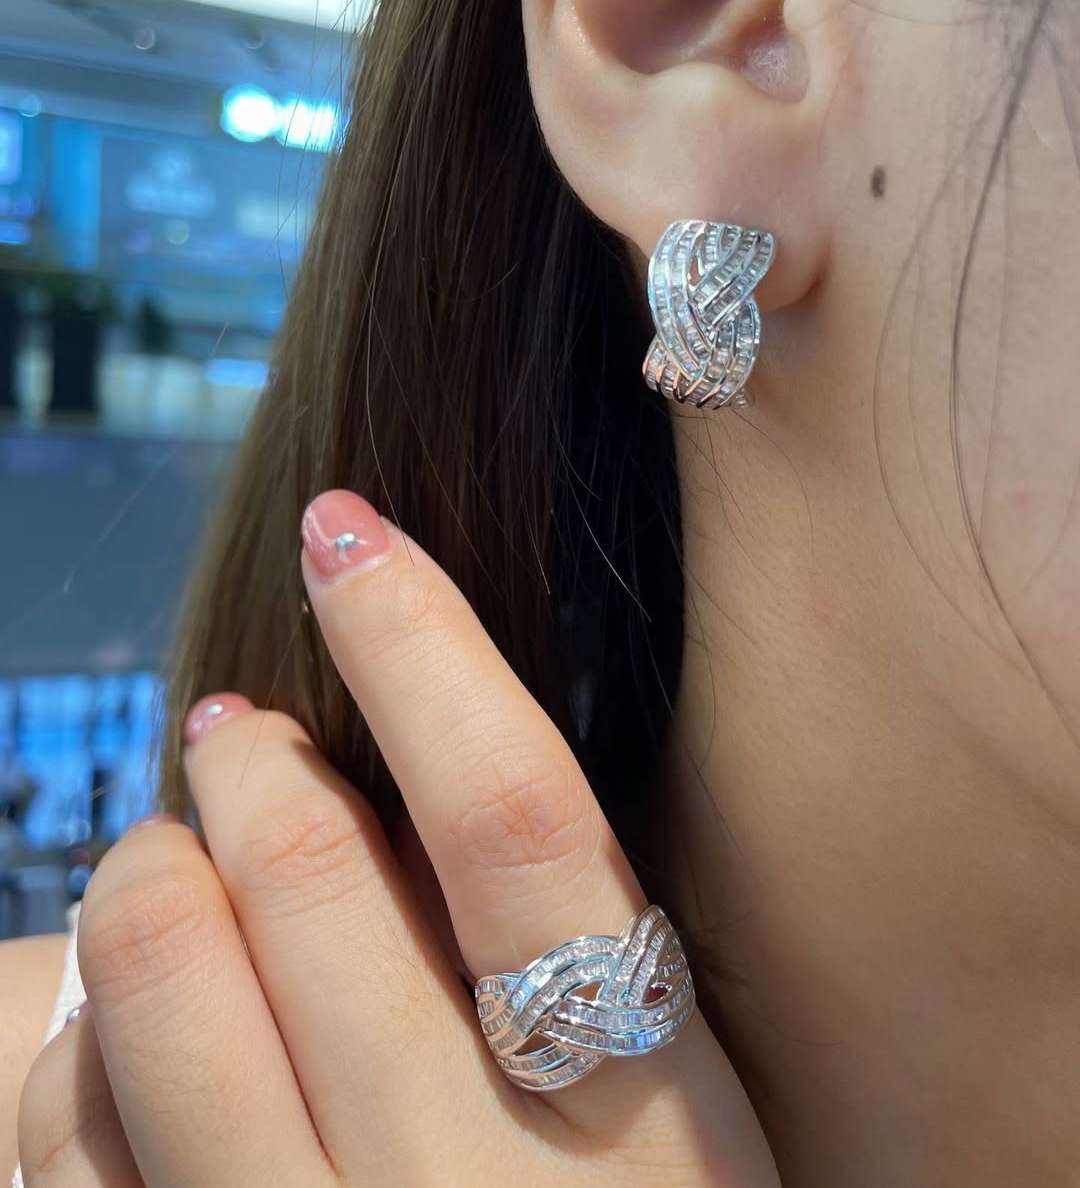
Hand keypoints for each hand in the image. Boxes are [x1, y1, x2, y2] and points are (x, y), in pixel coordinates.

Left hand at [17, 490, 778, 1186]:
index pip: (518, 821)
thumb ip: (560, 969)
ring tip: (176, 853)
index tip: (353, 529)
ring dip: (149, 866)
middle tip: (247, 731)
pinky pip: (69, 1141)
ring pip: (159, 982)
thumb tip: (379, 782)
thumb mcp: (678, 1140)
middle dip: (251, 760)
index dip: (425, 644)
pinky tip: (119, 1032)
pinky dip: (74, 1040)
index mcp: (644, 1127)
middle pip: (306, 880)